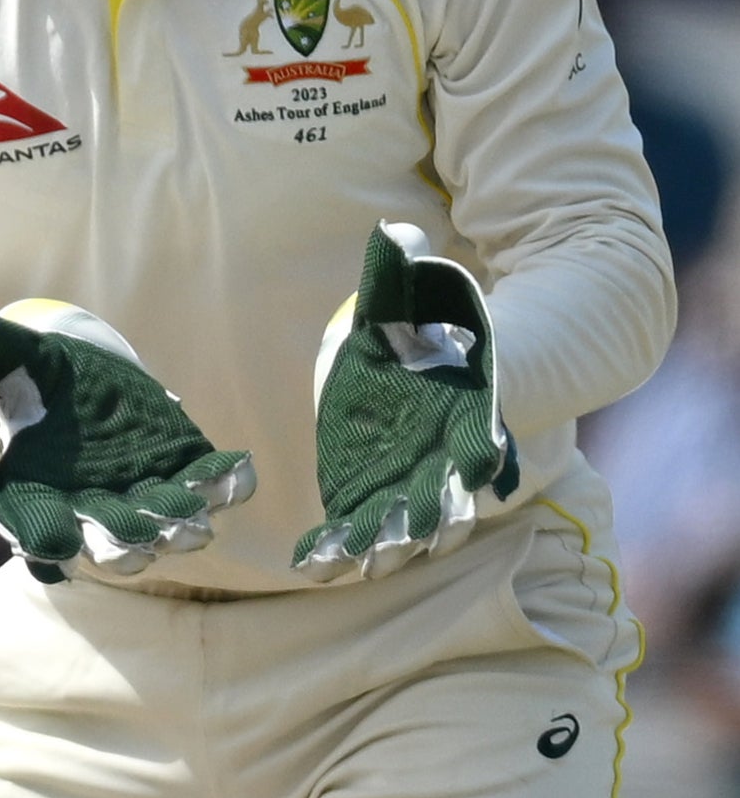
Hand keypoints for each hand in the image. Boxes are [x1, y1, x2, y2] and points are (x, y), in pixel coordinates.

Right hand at [0, 297, 254, 581]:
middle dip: (124, 543)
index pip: (34, 529)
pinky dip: (222, 484)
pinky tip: (235, 473)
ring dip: (178, 525)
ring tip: (193, 519)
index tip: (53, 541)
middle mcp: (87, 508)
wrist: (66, 386)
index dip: (43, 537)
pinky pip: (204, 485)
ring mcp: (138, 495)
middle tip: (142, 539)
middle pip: (105, 543)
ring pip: (160, 525)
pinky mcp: (179, 470)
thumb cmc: (20, 380)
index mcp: (31, 494)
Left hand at [296, 226, 518, 580]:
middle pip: (450, 495)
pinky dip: (340, 547)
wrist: (455, 363)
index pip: (488, 438)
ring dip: (388, 545)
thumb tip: (392, 231)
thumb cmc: (436, 325)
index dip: (487, 455)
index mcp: (470, 409)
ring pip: (410, 524)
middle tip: (399, 545)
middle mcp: (450, 455)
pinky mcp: (376, 493)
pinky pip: (360, 527)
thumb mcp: (417, 297)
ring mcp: (416, 482)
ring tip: (357, 566)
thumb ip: (403, 273)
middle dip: (428, 521)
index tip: (485, 471)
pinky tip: (310, 563)